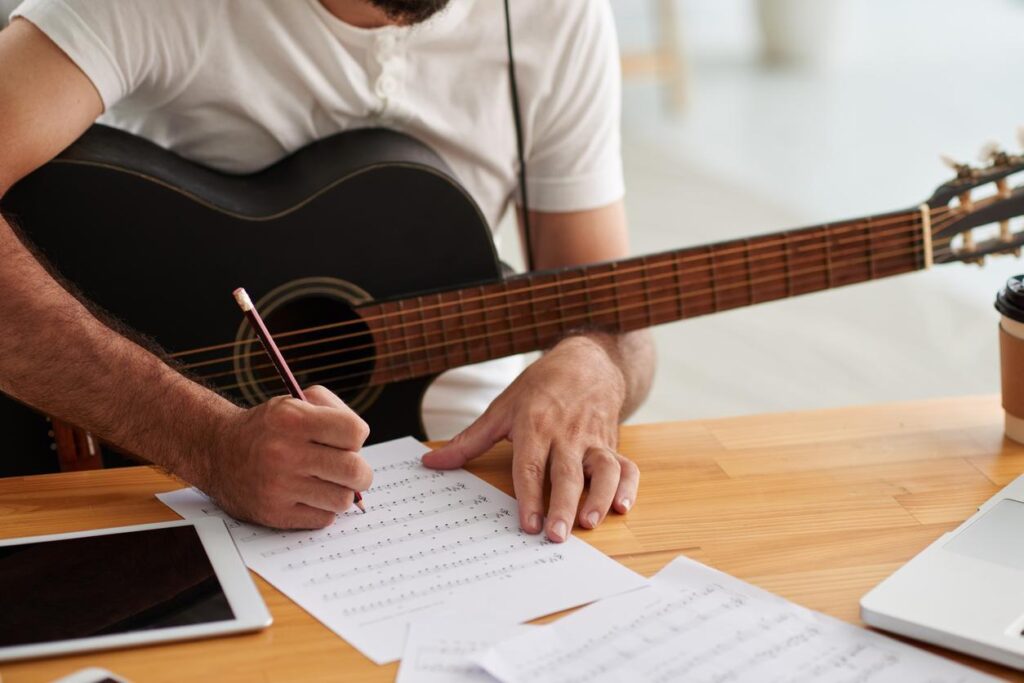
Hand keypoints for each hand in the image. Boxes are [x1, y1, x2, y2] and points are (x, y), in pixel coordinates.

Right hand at [196, 385, 372, 528]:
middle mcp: (283, 452)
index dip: (357, 437)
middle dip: (361, 471)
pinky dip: (323, 509)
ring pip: (342, 499)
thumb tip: (361, 443)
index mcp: (292, 418)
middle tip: (350, 469)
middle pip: (355, 471)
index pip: (354, 432)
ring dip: (341, 492)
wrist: (219, 451)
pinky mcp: (274, 514)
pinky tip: (309, 496)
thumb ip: (334, 411)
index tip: (347, 440)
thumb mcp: (296, 401)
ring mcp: (278, 486)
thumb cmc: (270, 427)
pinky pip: (323, 519)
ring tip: (326, 482)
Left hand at [422, 335, 638, 542]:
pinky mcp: (612, 443)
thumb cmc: (540, 388)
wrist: (585, 362)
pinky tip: (622, 508)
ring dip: (599, 497)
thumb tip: (432, 463)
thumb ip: (469, 441)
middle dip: (563, 506)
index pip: (531, 465)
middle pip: (567, 473)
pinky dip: (629, 488)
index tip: (528, 524)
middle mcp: (567, 434)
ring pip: (603, 470)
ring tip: (590, 524)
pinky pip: (627, 466)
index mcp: (535, 425)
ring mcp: (593, 439)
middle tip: (556, 537)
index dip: (529, 496)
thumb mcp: (501, 408)